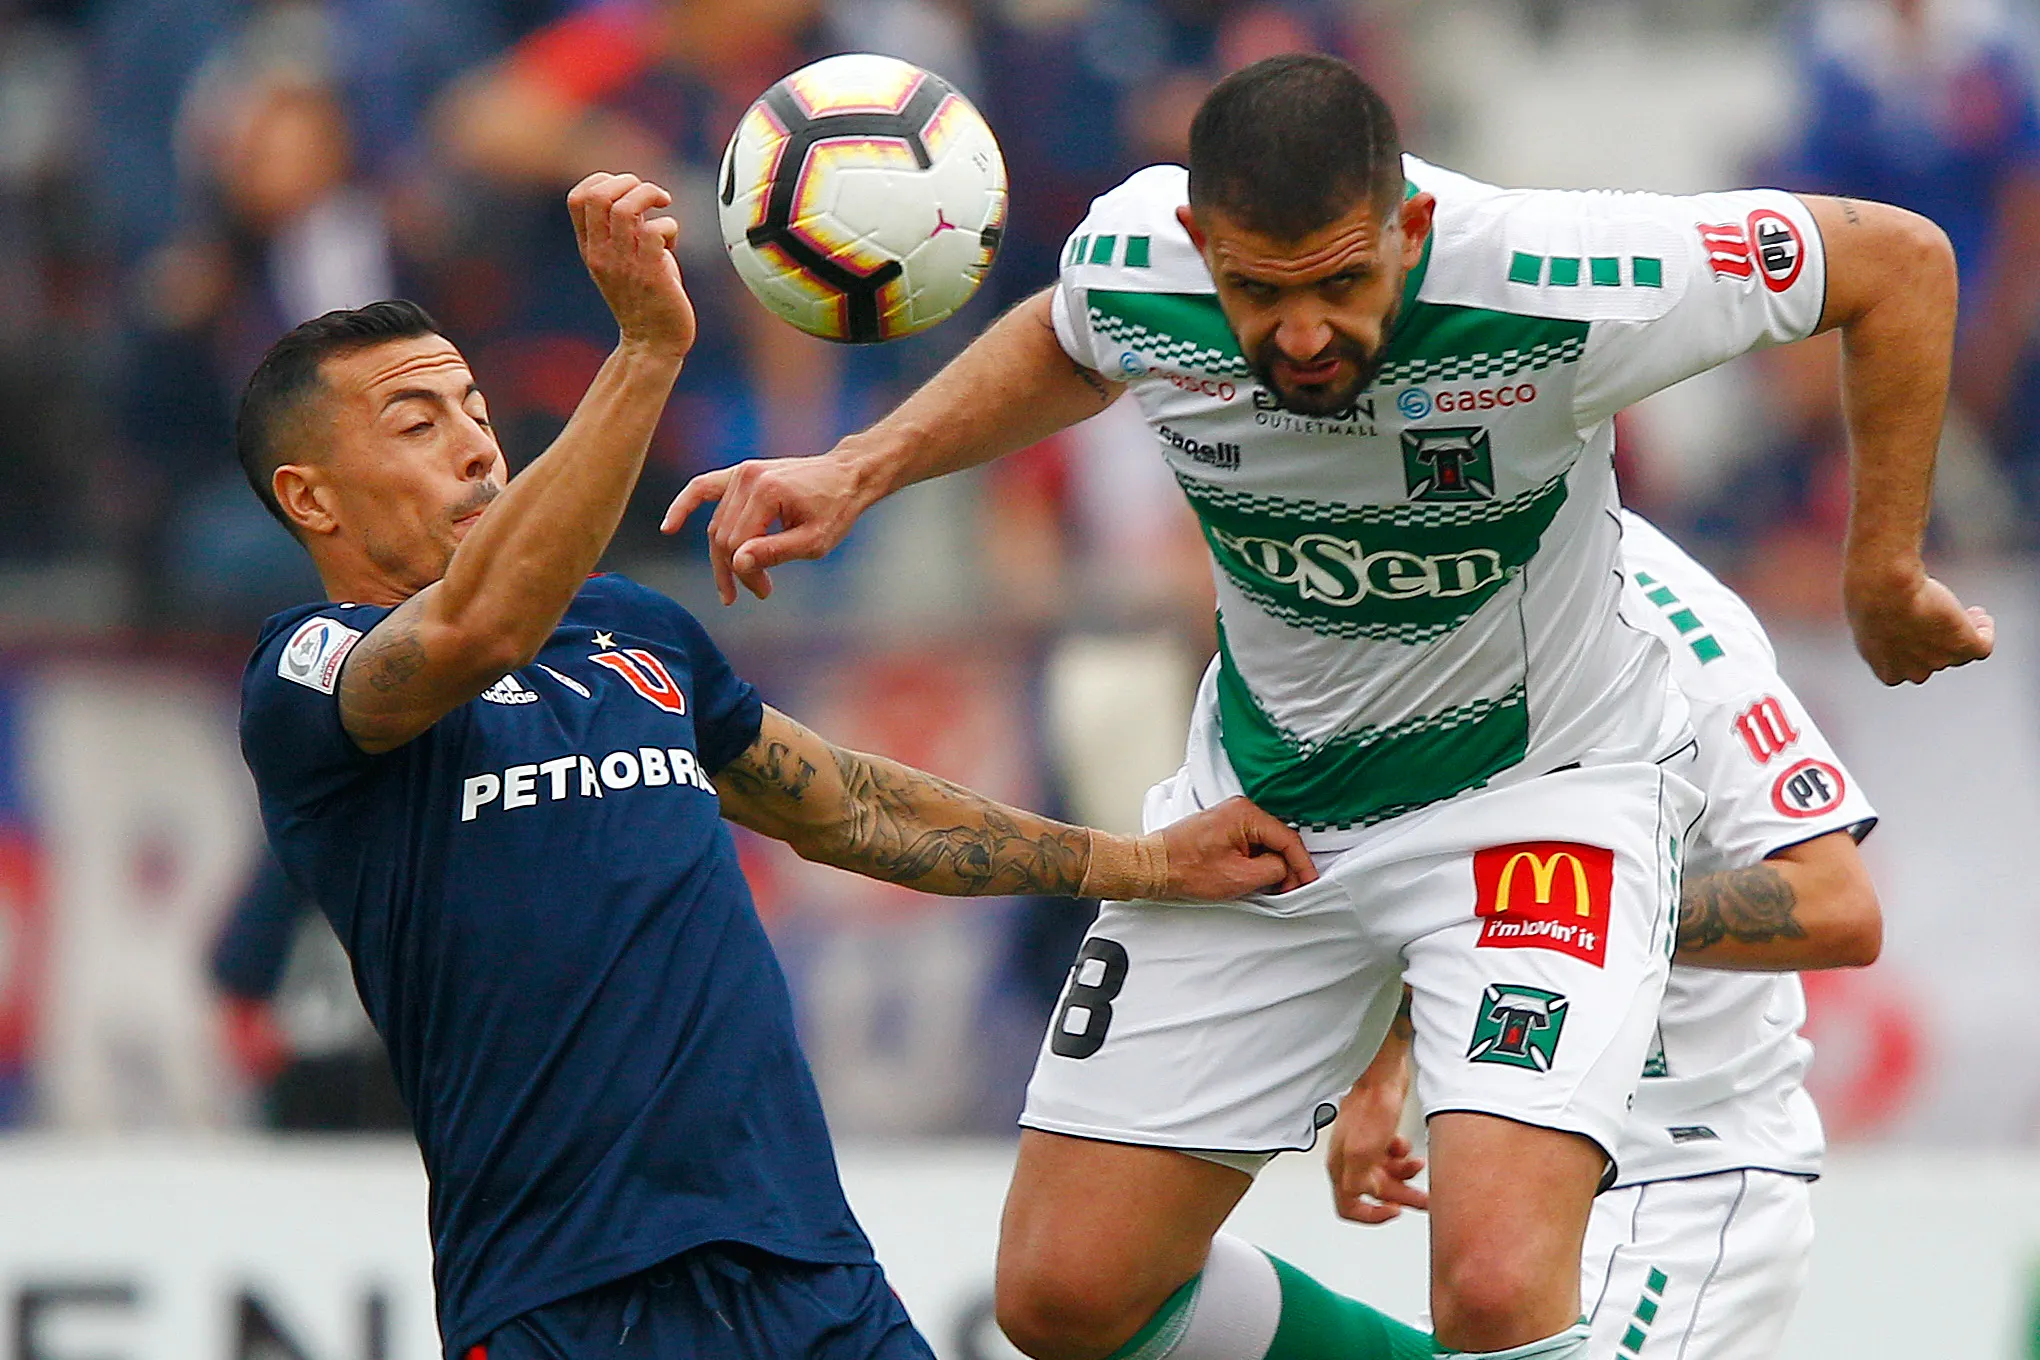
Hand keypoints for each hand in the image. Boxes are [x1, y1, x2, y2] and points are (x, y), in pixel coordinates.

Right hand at [567, 172, 694, 359]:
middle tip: (650, 196)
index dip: (602, 180)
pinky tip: (671, 242)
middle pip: (599, 196)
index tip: (626, 189)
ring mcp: (625, 264)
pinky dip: (669, 226)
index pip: (577, 198)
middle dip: (628, 182)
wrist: (652, 343)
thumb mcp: (622, 261)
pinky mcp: (651, 274)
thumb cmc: (645, 299)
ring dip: (650, 195)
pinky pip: (656, 231)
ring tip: (663, 205)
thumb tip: (638, 195)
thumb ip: (622, 231)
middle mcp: (602, 253)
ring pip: (626, 208)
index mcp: (590, 248)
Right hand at [660, 445, 877, 603]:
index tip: (765, 592)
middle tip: (759, 592)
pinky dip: (685, 506)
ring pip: (716, 524)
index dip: (745, 574)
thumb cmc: (836, 509)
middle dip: (736, 570)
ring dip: (724, 556)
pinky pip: (702, 488)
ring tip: (739, 585)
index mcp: (767, 493)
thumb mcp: (814, 541)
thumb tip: (738, 563)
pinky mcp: (740, 473)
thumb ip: (775, 552)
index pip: (738, 545)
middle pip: (723, 537)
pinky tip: (669, 527)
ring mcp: (742, 473)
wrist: (847, 474)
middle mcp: (748, 478)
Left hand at [1157, 795, 1316, 898]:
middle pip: (1278, 839)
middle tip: (1290, 890)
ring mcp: (1230, 817)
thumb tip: (1284, 868)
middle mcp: (1240, 810)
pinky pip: (1251, 843)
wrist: (1154, 866)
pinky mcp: (1223, 828)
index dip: (1302, 864)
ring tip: (1271, 888)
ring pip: (1265, 842)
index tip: (1309, 881)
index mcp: (1246, 814)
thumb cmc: (1185, 868)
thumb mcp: (1240, 877)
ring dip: (1272, 865)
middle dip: (1287, 866)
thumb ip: (1272, 870)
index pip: (1288, 839)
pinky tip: (1256, 878)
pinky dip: (1257, 860)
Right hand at [1326, 1073, 1427, 1224]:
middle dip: (1401, 1196)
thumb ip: (1361, 1181)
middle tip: (1422, 1200)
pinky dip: (1402, 1157)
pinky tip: (1405, 1148)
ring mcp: (1364, 1148)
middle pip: (1375, 1192)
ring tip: (1417, 1167)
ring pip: (1387, 1175)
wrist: (1382, 1077)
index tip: (1393, 1213)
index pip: (1348, 1207)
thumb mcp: (1362, 1153)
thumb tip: (1367, 1198)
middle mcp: (1351, 1160)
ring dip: (1405, 1175)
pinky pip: (1392, 1158)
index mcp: (1342, 1167)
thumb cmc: (1369, 1107)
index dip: (1371, 1216)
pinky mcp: (1378, 1136)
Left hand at [1843, 567, 1993, 683]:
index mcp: (1887, 670)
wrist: (1885, 590)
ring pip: (1959, 651)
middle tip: (1940, 618)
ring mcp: (1940, 661)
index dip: (1915, 648)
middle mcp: (1914, 672)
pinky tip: (1980, 615)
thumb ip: (1881, 629)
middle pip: (1934, 658)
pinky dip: (1985, 632)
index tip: (1918, 630)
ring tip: (1965, 613)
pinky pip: (1982, 647)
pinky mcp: (1964, 646)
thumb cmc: (1868, 597)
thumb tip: (1894, 619)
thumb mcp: (1866, 619)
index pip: (1908, 666)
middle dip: (1939, 640)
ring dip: (1964, 633)